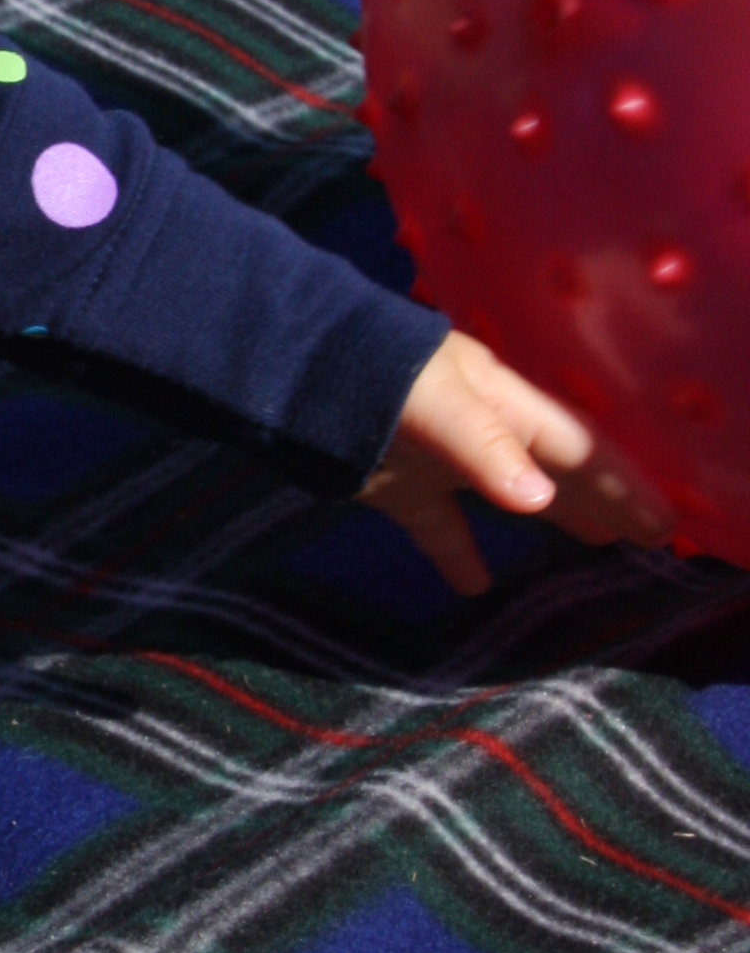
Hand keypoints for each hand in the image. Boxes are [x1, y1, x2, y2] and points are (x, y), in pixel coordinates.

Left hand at [361, 329, 672, 593]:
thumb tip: (540, 502)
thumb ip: (485, 447)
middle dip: (604, 500)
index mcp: (501, 399)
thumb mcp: (435, 399)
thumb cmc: (372, 372)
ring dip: (553, 518)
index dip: (622, 484)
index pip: (576, 447)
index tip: (663, 522)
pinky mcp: (395, 486)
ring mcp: (438, 458)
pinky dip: (458, 554)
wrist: (289, 366)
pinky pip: (437, 526)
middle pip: (554, 469)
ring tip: (599, 547)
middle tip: (651, 537)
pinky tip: (476, 585)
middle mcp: (479, 427)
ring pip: (507, 494)